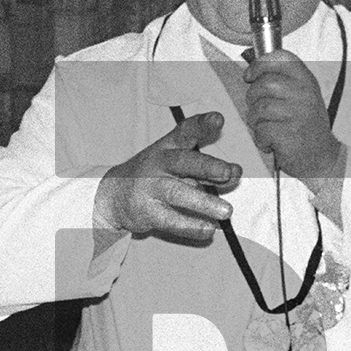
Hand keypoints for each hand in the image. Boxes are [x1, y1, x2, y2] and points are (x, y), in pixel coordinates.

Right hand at [95, 113, 240, 244]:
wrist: (115, 195)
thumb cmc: (156, 176)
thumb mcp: (178, 165)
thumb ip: (208, 170)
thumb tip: (236, 173)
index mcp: (168, 147)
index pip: (185, 131)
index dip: (201, 125)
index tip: (218, 119)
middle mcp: (159, 164)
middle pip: (181, 162)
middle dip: (206, 166)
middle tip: (229, 172)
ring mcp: (150, 188)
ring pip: (176, 193)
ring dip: (203, 202)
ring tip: (227, 211)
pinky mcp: (147, 212)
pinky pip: (170, 221)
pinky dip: (190, 227)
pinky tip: (208, 230)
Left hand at [243, 50, 341, 191]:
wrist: (322, 158)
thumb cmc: (306, 126)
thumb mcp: (301, 95)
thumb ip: (281, 79)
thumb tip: (251, 65)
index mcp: (306, 80)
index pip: (279, 58)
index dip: (259, 65)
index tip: (250, 76)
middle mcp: (304, 94)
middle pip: (264, 83)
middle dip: (253, 98)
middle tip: (260, 110)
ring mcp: (298, 114)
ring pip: (259, 108)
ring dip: (256, 120)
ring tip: (266, 128)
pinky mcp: (289, 134)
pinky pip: (261, 129)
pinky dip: (261, 138)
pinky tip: (271, 142)